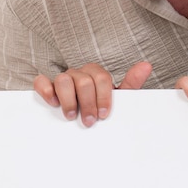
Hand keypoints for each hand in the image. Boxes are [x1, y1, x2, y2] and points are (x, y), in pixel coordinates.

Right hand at [34, 62, 152, 126]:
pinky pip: (41, 81)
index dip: (104, 97)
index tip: (104, 115)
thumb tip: (147, 65)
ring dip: (68, 99)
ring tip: (71, 116)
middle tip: (90, 122)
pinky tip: (52, 103)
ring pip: (63, 79)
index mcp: (97, 74)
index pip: (102, 78)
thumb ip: (132, 83)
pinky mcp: (46, 87)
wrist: (83, 121)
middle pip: (83, 80)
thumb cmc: (100, 107)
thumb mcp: (118, 98)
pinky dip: (45, 90)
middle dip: (88, 103)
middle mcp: (79, 73)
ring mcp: (62, 79)